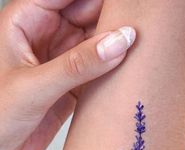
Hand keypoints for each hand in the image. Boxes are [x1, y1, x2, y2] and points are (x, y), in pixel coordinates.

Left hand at [0, 0, 135, 149]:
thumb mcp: (34, 87)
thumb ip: (78, 65)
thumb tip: (119, 41)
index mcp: (25, 24)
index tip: (128, 1)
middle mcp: (44, 39)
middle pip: (86, 16)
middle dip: (111, 19)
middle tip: (140, 26)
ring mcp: (59, 64)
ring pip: (94, 45)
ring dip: (114, 47)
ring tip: (140, 48)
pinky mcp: (70, 87)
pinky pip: (96, 72)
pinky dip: (111, 73)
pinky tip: (126, 73)